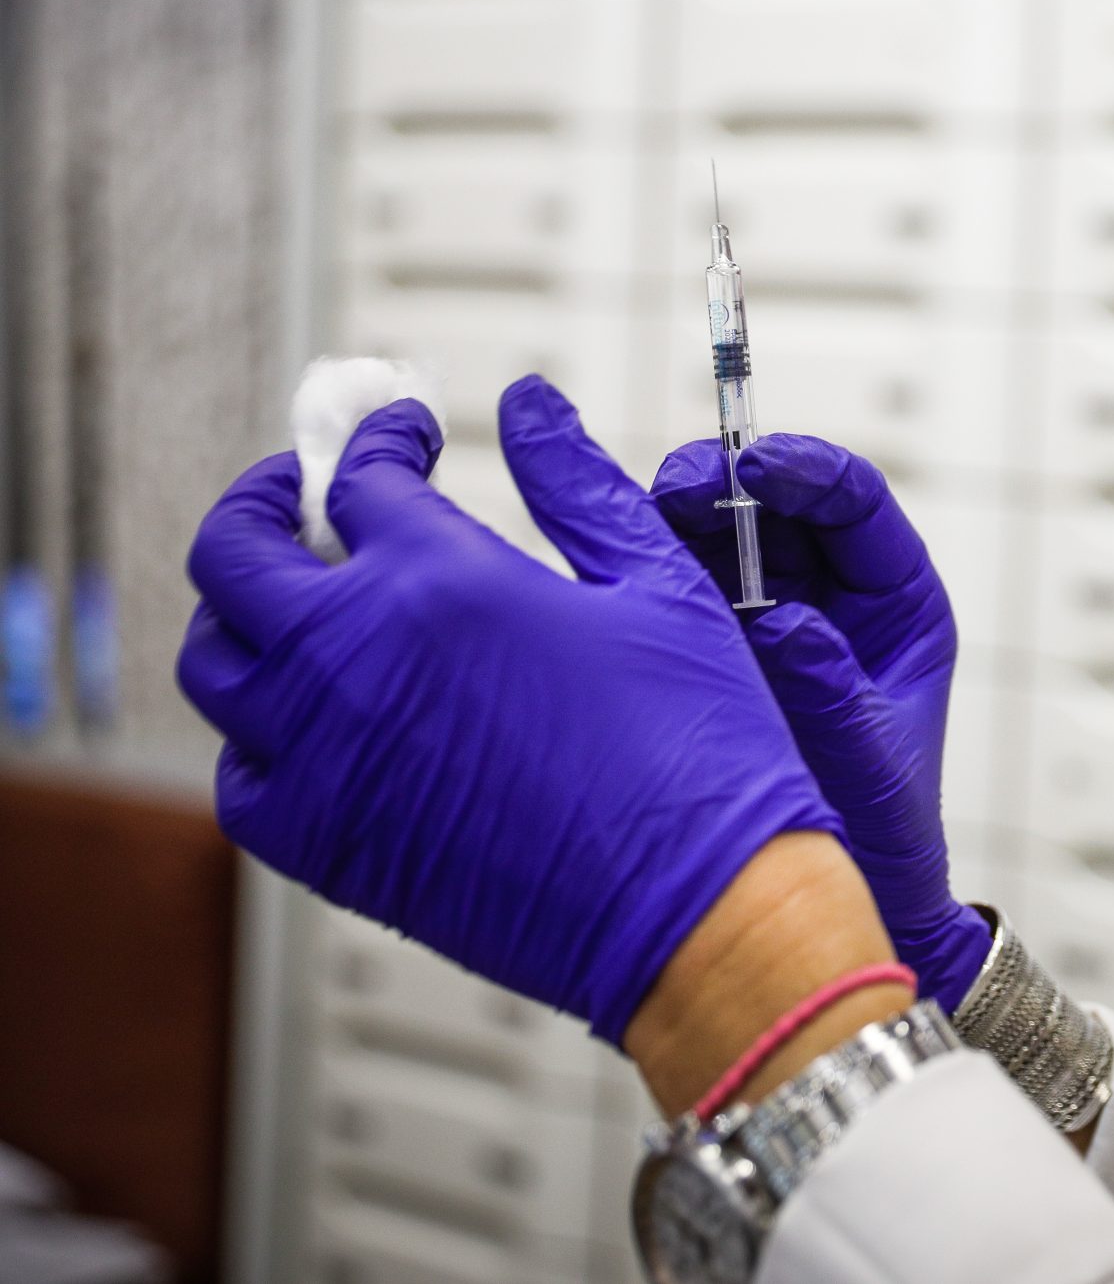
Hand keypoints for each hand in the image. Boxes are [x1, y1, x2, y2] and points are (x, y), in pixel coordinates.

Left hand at [178, 379, 845, 1043]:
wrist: (699, 909)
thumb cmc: (698, 752)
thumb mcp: (659, 584)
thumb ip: (579, 482)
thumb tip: (529, 403)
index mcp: (440, 579)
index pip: (358, 475)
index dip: (379, 439)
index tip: (404, 438)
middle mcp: (353, 658)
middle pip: (235, 553)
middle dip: (266, 505)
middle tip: (311, 499)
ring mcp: (324, 755)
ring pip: (215, 660)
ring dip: (248, 615)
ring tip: (308, 605)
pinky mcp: (324, 845)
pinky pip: (241, 775)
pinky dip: (261, 734)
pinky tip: (321, 722)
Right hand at [652, 436, 990, 1010]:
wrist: (839, 906)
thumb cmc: (882, 836)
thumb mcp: (869, 762)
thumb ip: (830, 690)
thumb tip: (783, 622)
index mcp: (897, 605)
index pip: (856, 506)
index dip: (808, 472)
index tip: (758, 464)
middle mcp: (833, 597)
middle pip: (778, 506)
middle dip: (729, 485)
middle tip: (680, 488)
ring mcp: (768, 616)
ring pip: (722, 537)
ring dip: (683, 521)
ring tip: (640, 521)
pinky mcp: (712, 648)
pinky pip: (682, 590)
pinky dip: (652, 572)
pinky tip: (620, 567)